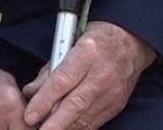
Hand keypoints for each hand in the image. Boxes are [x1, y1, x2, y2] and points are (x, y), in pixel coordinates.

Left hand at [22, 22, 155, 128]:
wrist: (133, 42)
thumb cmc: (97, 41)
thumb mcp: (71, 43)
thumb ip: (50, 69)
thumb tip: (30, 93)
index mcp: (88, 52)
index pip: (62, 80)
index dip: (44, 101)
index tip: (29, 116)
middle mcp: (102, 73)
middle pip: (74, 104)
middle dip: (53, 124)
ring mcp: (112, 91)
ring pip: (83, 118)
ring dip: (63, 128)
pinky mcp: (117, 103)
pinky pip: (93, 123)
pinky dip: (77, 128)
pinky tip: (65, 128)